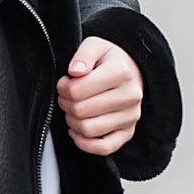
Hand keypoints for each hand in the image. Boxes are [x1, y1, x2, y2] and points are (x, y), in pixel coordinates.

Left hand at [57, 37, 143, 155]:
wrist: (131, 70)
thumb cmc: (109, 60)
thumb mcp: (95, 46)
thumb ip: (83, 55)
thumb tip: (75, 72)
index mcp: (120, 72)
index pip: (77, 90)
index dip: (63, 88)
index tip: (65, 83)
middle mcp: (130, 96)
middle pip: (81, 111)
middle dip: (65, 104)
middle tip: (66, 97)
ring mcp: (130, 116)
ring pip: (89, 130)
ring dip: (72, 122)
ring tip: (73, 110)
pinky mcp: (128, 132)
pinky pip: (104, 148)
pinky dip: (85, 143)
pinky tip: (78, 131)